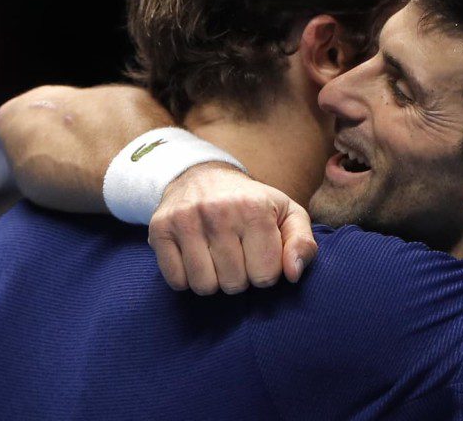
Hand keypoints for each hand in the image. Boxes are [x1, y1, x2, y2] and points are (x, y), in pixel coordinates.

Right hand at [147, 163, 317, 293]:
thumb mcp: (288, 214)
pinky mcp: (159, 229)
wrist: (202, 176)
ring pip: (204, 286)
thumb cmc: (252, 203)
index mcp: (255, 208)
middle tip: (237, 255)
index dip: (265, 272)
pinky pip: (176, 281)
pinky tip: (195, 257)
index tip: (259, 254)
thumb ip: (302, 243)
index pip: (265, 276)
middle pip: (234, 284)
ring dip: (213, 281)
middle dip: (239, 278)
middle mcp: (218, 211)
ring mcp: (185, 220)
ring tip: (217, 258)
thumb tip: (293, 274)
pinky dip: (187, 278)